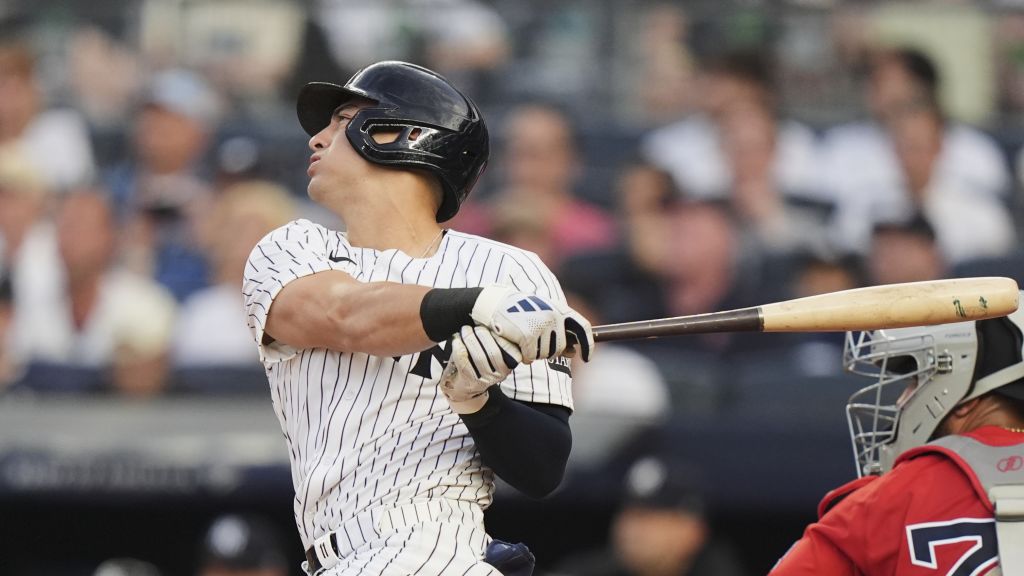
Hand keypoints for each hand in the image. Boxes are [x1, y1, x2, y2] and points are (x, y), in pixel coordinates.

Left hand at [440, 326, 520, 412]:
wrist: (465, 386)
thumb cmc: (479, 360)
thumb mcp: (491, 349)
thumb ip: (494, 336)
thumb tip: (491, 314)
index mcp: (510, 363)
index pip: (508, 348)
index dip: (498, 334)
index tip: (490, 321)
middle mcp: (501, 373)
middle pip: (493, 352)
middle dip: (482, 335)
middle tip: (474, 326)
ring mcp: (487, 379)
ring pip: (479, 357)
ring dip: (470, 340)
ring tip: (465, 330)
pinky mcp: (471, 382)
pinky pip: (465, 363)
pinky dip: (459, 349)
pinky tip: (456, 341)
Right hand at [471, 286, 594, 362]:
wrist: (495, 304)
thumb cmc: (519, 311)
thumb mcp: (542, 315)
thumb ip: (559, 331)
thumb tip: (573, 353)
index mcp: (560, 309)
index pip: (583, 328)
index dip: (588, 345)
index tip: (587, 358)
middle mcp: (554, 317)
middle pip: (559, 347)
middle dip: (547, 351)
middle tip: (532, 343)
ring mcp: (541, 326)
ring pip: (545, 354)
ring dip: (534, 353)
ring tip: (522, 339)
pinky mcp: (528, 336)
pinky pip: (530, 356)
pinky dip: (523, 355)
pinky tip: (516, 343)